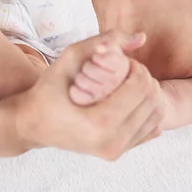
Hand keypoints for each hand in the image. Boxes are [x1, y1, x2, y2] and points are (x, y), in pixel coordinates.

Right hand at [12, 30, 163, 159]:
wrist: (34, 124)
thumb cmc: (48, 89)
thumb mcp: (70, 57)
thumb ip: (104, 41)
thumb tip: (142, 37)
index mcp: (99, 124)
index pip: (141, 87)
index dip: (136, 67)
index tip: (122, 62)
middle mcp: (111, 143)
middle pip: (153, 100)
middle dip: (144, 78)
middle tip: (126, 70)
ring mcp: (116, 151)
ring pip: (157, 115)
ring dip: (148, 93)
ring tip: (127, 83)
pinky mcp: (119, 153)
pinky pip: (152, 128)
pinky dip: (147, 109)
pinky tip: (128, 99)